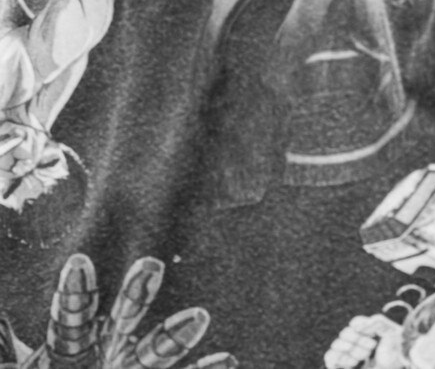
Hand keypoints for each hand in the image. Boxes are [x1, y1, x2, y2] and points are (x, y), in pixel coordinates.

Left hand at [17, 254, 235, 368]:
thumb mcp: (16, 365)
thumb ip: (3, 343)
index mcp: (69, 347)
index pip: (71, 318)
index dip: (74, 294)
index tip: (78, 262)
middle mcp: (105, 354)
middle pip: (120, 320)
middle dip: (134, 295)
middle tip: (150, 263)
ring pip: (153, 350)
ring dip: (175, 335)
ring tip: (200, 316)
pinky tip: (227, 359)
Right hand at [322, 314, 404, 368]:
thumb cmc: (395, 356)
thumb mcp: (393, 336)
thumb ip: (380, 323)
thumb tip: (366, 321)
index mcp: (368, 334)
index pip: (356, 323)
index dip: (360, 324)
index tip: (369, 330)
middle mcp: (356, 343)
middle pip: (345, 332)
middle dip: (358, 339)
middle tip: (372, 346)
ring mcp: (347, 355)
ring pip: (336, 343)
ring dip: (352, 349)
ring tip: (365, 355)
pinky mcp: (340, 365)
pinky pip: (330, 356)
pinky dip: (341, 357)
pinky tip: (353, 362)